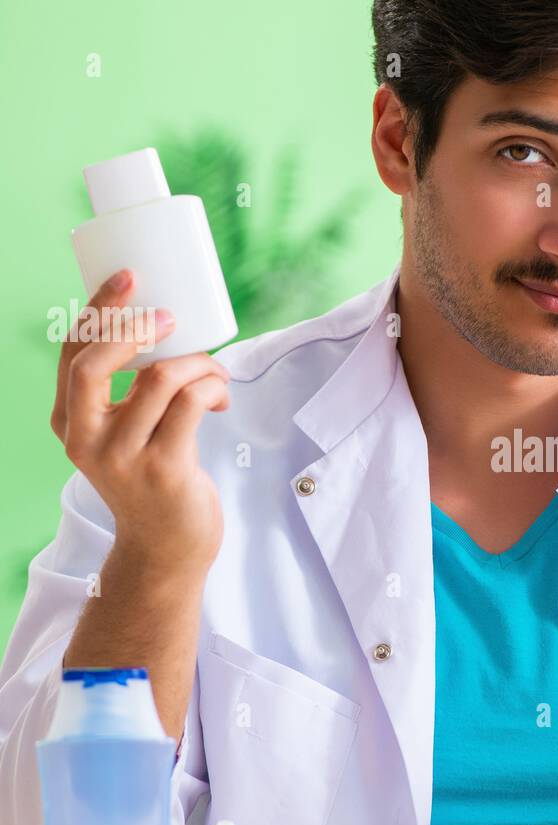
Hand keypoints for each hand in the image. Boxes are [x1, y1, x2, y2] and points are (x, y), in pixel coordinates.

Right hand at [51, 268, 231, 574]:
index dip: (99, 309)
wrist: (166, 547)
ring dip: (198, 363)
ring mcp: (123, 456)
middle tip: (172, 318)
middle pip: (97, 362)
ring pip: (160, 378)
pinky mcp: (164, 468)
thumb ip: (128, 392)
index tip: (128, 277)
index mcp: (69, 421)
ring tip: (215, 372)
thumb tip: (168, 325)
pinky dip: (211, 387)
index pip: (73, 352)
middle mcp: (86, 439)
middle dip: (136, 326)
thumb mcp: (124, 433)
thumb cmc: (152, 476)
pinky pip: (191, 404)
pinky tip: (220, 395)